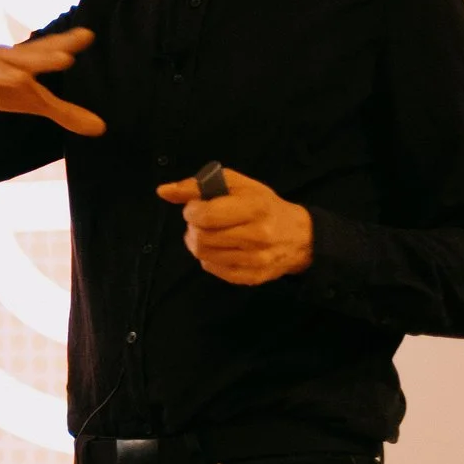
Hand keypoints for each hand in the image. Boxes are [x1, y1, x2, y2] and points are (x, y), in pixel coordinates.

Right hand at [0, 28, 104, 135]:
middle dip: (44, 57)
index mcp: (21, 61)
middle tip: (66, 57)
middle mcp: (1, 60)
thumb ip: (64, 112)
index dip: (65, 43)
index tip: (88, 34)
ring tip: (24, 80)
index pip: (46, 51)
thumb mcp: (29, 99)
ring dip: (7, 75)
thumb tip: (102, 129)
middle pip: (25, 58)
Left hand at [155, 165, 312, 285]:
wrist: (300, 237)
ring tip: (207, 233)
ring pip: (204, 255)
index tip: (196, 207)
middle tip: (200, 222)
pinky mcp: (252, 277)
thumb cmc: (265, 206)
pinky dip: (208, 258)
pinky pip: (213, 269)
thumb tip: (163, 191)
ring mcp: (255, 260)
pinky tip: (218, 248)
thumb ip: (198, 186)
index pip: (205, 215)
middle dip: (193, 227)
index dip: (191, 211)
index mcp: (255, 208)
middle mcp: (257, 236)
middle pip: (201, 237)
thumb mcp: (238, 186)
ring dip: (197, 242)